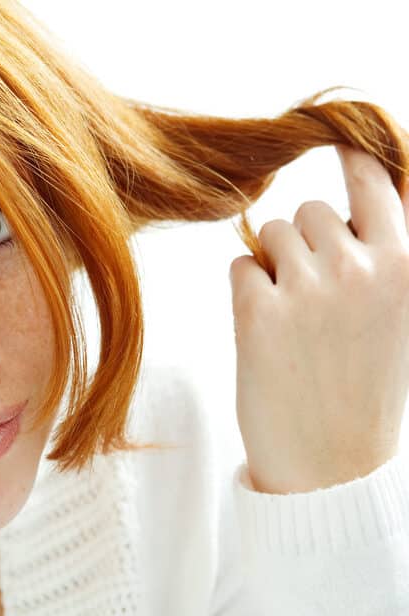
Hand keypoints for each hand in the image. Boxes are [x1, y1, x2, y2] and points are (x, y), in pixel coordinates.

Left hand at [228, 145, 408, 493]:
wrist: (329, 460)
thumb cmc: (361, 381)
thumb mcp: (396, 310)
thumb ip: (380, 251)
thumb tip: (353, 182)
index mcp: (407, 263)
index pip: (372, 176)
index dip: (350, 158)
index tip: (338, 139)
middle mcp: (362, 267)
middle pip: (308, 210)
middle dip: (302, 242)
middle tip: (315, 299)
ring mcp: (310, 288)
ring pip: (268, 232)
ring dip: (272, 264)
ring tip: (295, 317)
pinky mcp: (259, 311)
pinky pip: (240, 264)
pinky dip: (247, 289)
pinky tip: (268, 328)